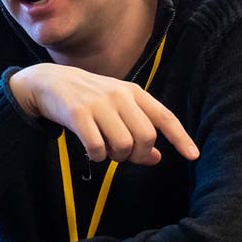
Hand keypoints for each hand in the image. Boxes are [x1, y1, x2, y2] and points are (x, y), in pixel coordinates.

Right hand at [9, 63, 198, 164]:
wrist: (49, 82)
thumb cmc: (88, 99)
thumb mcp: (116, 108)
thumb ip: (137, 130)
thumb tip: (157, 159)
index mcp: (133, 92)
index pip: (164, 117)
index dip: (180, 138)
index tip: (193, 155)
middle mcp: (119, 95)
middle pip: (146, 136)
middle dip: (138, 154)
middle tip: (125, 155)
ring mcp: (98, 103)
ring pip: (123, 144)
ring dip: (116, 156)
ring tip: (106, 151)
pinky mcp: (78, 113)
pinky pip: (98, 147)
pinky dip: (97, 156)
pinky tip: (92, 151)